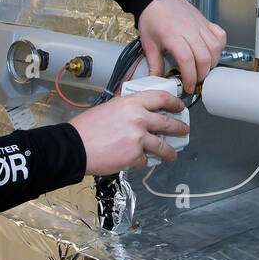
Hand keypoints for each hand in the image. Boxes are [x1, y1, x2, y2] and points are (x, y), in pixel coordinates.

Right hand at [68, 92, 188, 174]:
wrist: (75, 147)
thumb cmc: (86, 129)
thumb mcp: (108, 107)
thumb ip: (126, 108)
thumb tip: (138, 112)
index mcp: (131, 103)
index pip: (160, 97)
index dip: (173, 102)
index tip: (178, 106)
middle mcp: (138, 118)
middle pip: (167, 122)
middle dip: (178, 127)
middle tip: (183, 129)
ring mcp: (138, 137)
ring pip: (162, 145)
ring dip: (169, 151)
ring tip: (172, 154)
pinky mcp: (135, 155)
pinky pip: (146, 159)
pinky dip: (143, 161)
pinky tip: (138, 161)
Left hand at [138, 0, 226, 92]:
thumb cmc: (153, 17)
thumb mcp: (148, 43)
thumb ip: (154, 64)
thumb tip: (157, 79)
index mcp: (172, 36)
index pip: (187, 60)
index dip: (190, 77)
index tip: (187, 86)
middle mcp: (189, 30)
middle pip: (204, 57)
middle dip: (201, 74)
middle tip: (195, 81)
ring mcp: (199, 25)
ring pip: (215, 48)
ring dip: (211, 63)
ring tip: (203, 69)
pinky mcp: (206, 22)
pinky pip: (220, 36)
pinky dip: (219, 47)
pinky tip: (211, 53)